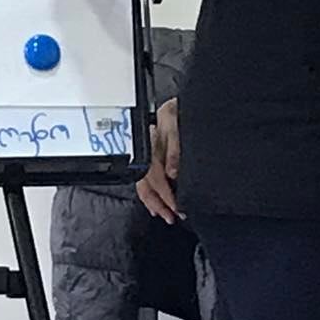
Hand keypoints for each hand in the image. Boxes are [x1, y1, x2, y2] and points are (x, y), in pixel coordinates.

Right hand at [136, 98, 181, 222]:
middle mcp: (144, 153)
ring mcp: (143, 156)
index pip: (155, 178)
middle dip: (158, 204)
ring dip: (153, 202)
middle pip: (145, 186)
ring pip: (143, 185)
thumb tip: (173, 173)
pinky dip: (150, 194)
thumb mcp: (176, 124)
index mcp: (150, 146)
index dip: (166, 195)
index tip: (177, 207)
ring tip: (164, 215)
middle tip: (171, 217)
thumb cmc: (175, 111)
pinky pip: (144, 180)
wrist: (172, 102)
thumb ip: (174, 149)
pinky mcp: (147, 157)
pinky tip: (155, 203)